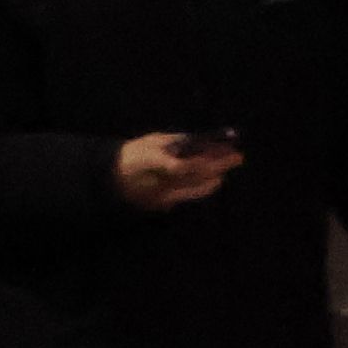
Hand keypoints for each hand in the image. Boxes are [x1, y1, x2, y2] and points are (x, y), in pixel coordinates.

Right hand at [112, 131, 240, 209]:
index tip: (223, 150)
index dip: (204, 160)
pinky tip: (214, 181)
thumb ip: (175, 142)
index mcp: (151, 161)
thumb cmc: (133, 155)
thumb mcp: (151, 141)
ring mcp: (160, 196)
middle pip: (193, 176)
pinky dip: (202, 187)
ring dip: (213, 178)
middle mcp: (157, 182)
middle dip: (217, 166)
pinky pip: (187, 196)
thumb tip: (200, 141)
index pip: (181, 164)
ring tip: (228, 170)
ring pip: (193, 189)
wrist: (111, 180)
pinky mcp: (163, 205)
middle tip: (237, 158)